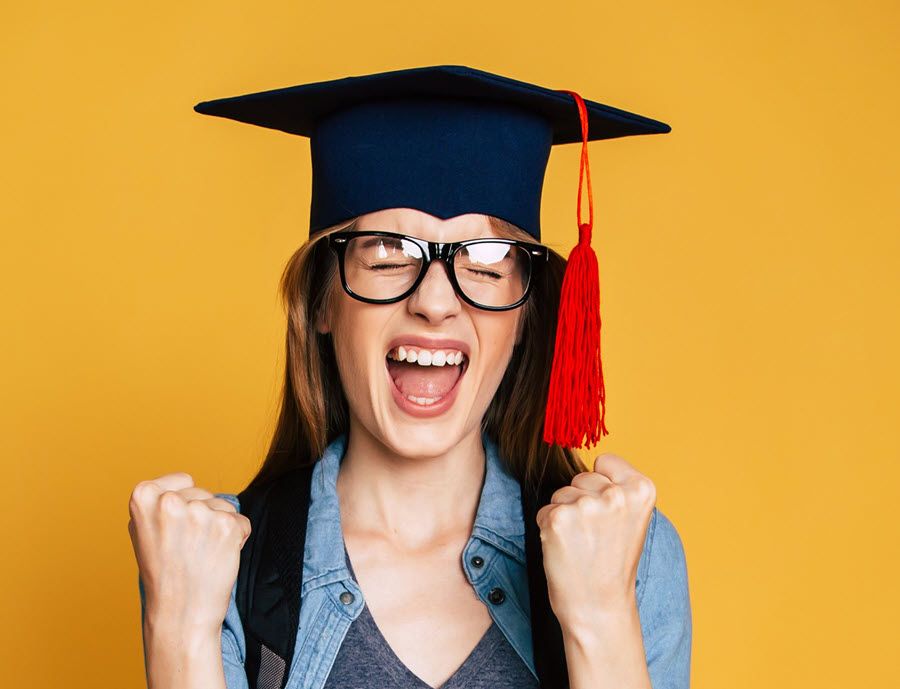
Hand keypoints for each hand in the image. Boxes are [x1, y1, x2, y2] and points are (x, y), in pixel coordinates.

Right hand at [128, 472, 250, 635]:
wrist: (180, 614)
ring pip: (224, 507)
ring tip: (201, 555)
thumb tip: (183, 481)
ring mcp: (200, 513)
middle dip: (202, 517)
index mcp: (143, 496)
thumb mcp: (143, 530)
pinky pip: (241, 522)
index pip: (184, 480)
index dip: (185, 504)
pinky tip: (217, 559)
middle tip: (186, 549)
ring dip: (219, 528)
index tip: (173, 529)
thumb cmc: (162, 573)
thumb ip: (159, 502)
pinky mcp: (226, 526)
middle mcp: (170, 501)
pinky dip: (236, 539)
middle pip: (205, 494)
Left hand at [535, 453, 655, 629]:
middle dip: (581, 500)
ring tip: (581, 544)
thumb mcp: (632, 519)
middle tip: (594, 536)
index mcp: (642, 489)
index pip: (606, 461)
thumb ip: (618, 489)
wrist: (599, 607)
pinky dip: (549, 528)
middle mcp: (615, 494)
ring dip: (565, 515)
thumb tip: (590, 460)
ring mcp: (586, 505)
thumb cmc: (613, 564)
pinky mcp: (558, 518)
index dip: (601, 485)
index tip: (610, 514)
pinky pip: (545, 511)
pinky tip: (565, 549)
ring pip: (561, 494)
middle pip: (581, 477)